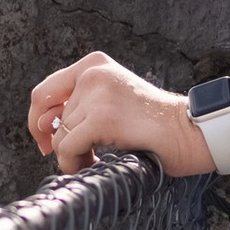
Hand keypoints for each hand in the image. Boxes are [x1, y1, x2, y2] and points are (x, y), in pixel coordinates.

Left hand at [28, 52, 210, 176]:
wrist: (190, 130)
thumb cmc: (156, 123)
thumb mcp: (113, 100)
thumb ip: (78, 106)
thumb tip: (39, 125)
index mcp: (95, 65)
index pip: (45, 90)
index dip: (39, 119)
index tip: (46, 138)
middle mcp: (92, 73)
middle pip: (52, 117)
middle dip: (61, 141)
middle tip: (81, 155)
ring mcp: (97, 94)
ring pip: (60, 136)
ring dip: (72, 155)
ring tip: (95, 160)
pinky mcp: (101, 118)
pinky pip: (68, 148)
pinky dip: (74, 163)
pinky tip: (94, 165)